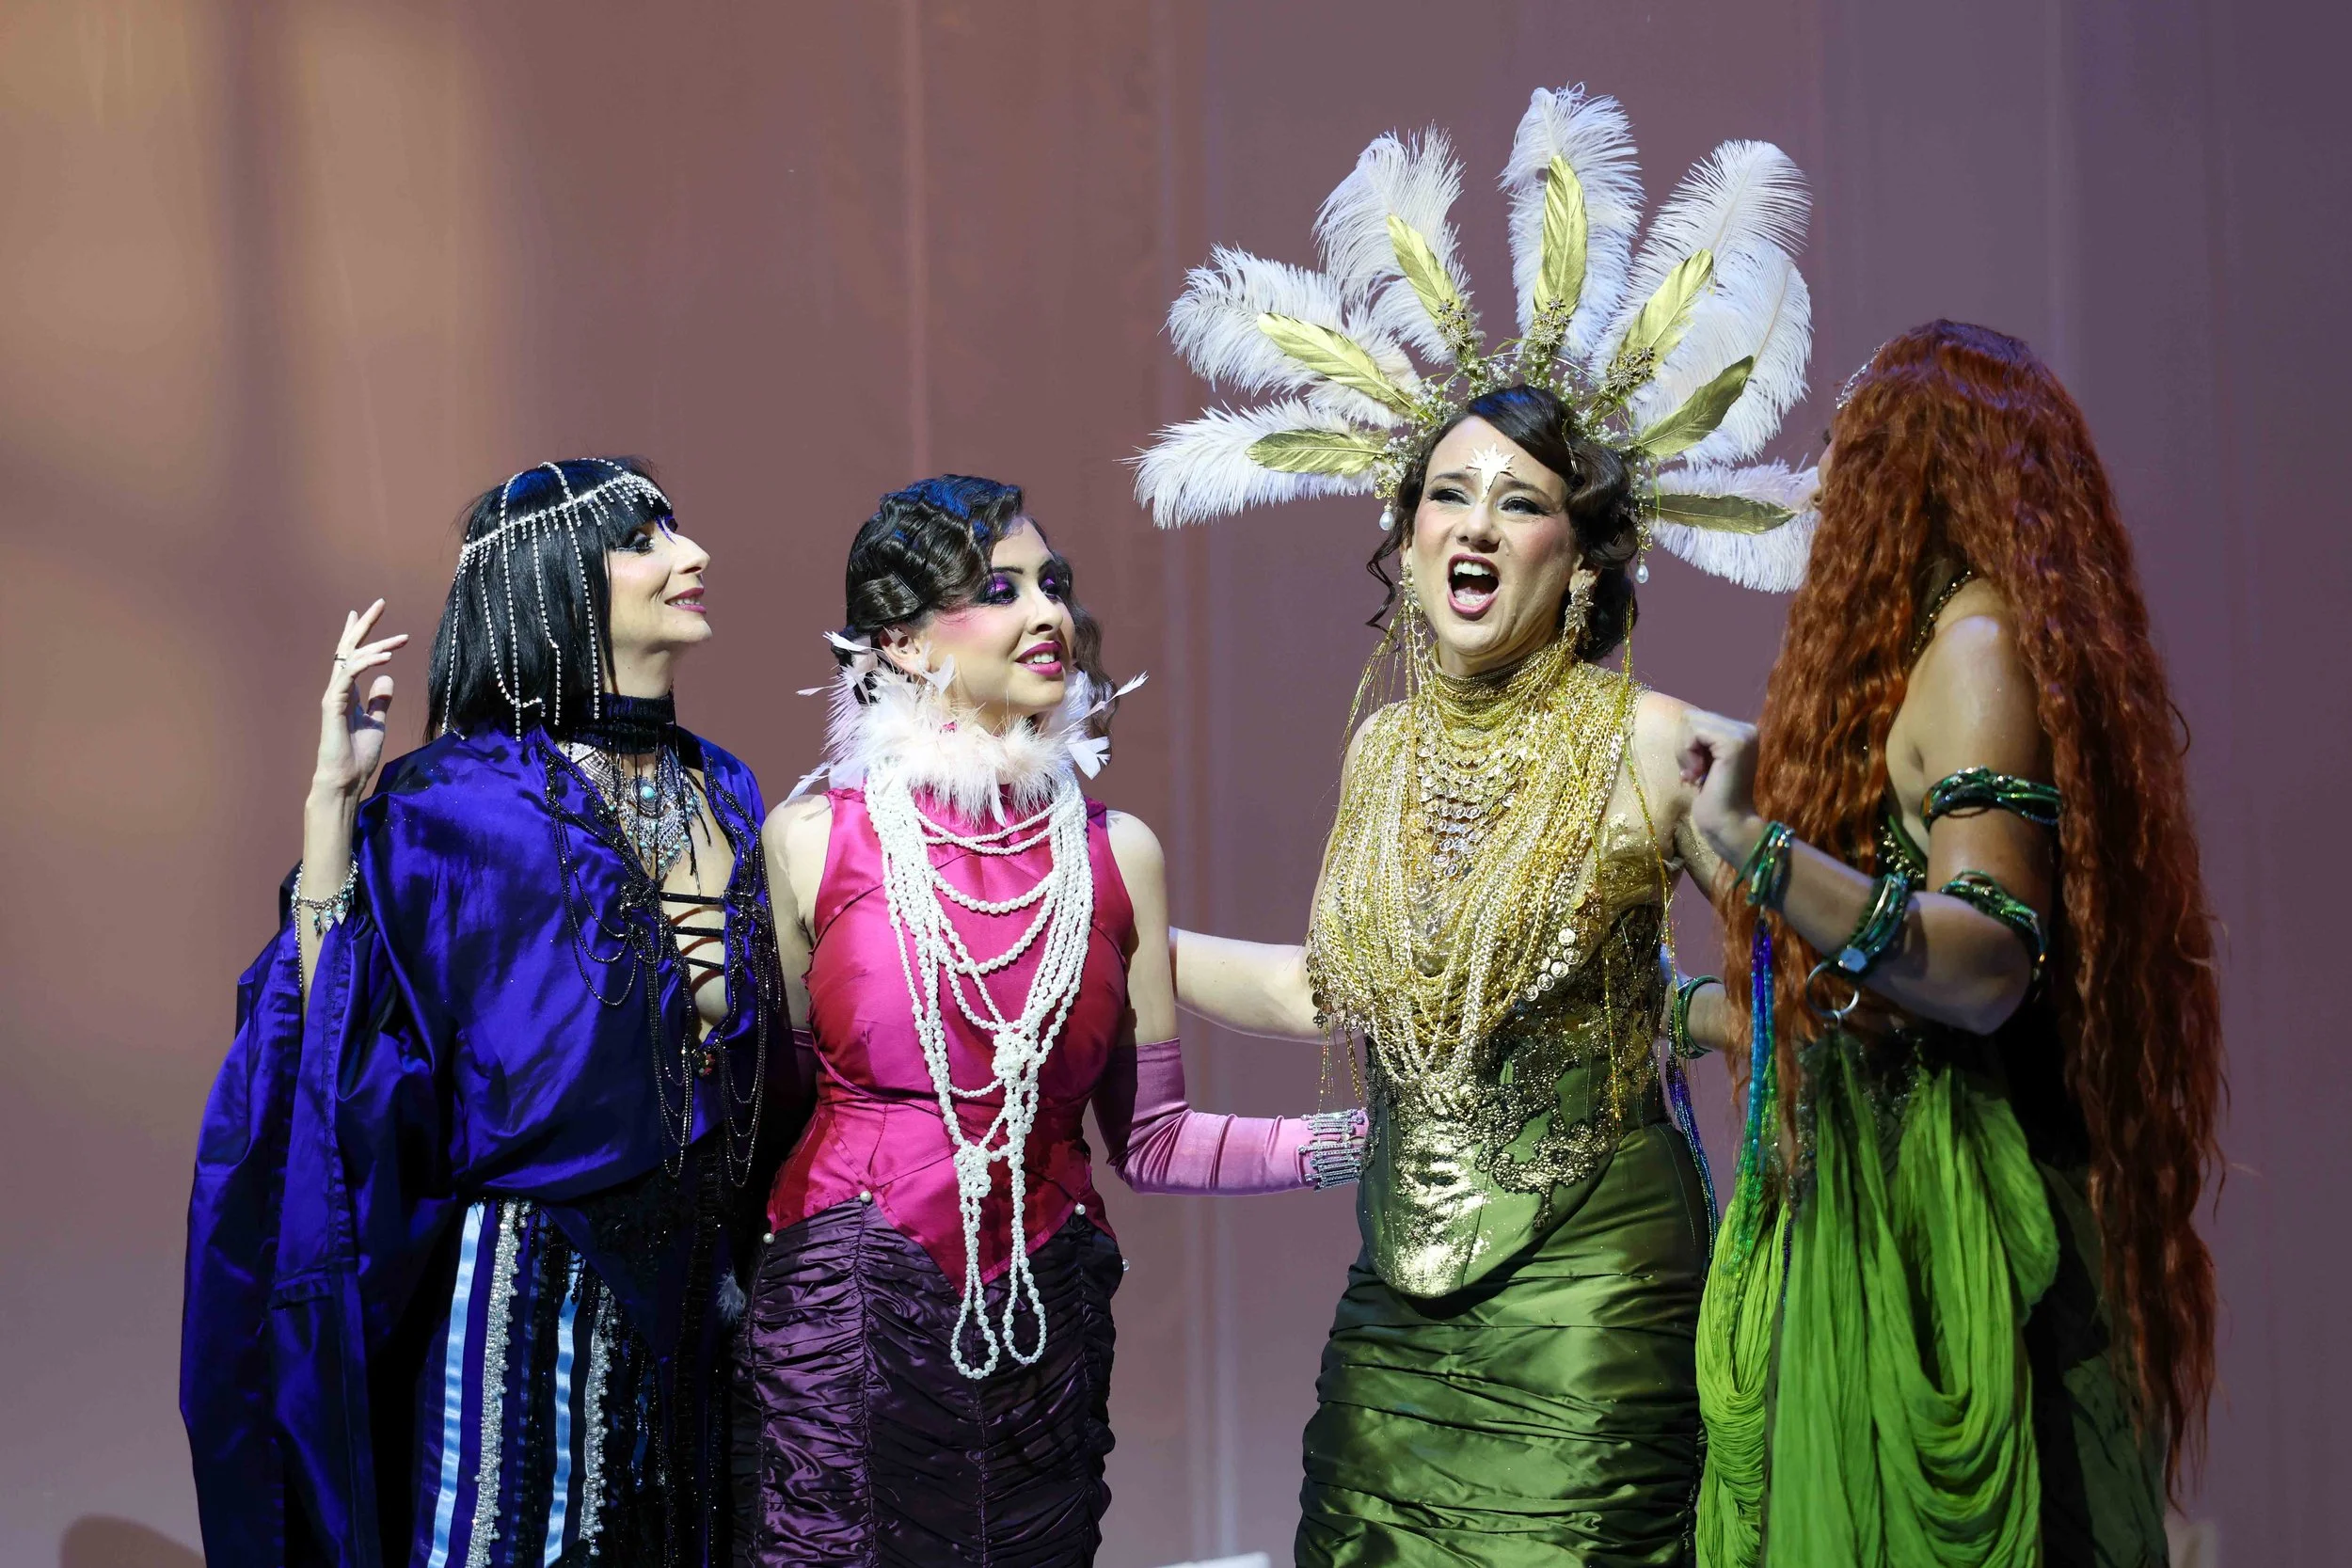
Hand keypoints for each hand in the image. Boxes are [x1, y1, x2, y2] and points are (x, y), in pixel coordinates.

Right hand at [312, 600, 406, 805]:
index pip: (352, 655)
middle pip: (349, 648)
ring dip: (377, 645)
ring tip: (401, 639)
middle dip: (365, 625)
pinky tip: (387, 658)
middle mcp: (338, 689)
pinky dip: (368, 663)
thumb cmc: (358, 755)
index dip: (361, 634)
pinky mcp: (333, 704)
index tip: (367, 613)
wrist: (346, 778)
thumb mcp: (377, 722)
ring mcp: (334, 695)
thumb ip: (380, 700)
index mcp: (347, 692)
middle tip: (380, 603)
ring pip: (352, 658)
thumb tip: (388, 678)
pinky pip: (350, 675)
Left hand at [1679, 706, 1764, 866]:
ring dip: (1685, 751)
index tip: (1695, 770)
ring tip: (1697, 774)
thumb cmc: (1713, 798)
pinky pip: (1694, 732)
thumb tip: (1685, 717)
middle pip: (1692, 717)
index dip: (1687, 744)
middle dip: (1684, 746)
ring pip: (1691, 721)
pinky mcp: (1734, 743)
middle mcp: (1747, 729)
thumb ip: (1699, 739)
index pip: (1698, 718)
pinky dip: (1688, 753)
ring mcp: (1743, 734)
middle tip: (1694, 774)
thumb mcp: (1703, 760)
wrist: (1728, 824)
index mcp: (1741, 731)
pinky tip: (1698, 774)